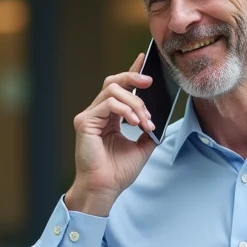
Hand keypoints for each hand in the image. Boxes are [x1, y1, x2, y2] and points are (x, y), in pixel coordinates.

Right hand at [65, 54, 157, 216]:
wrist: (106, 188)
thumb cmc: (119, 171)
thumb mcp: (143, 147)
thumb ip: (149, 130)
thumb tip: (162, 117)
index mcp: (110, 117)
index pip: (121, 88)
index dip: (132, 71)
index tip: (145, 59)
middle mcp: (98, 113)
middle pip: (114, 82)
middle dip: (133, 78)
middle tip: (150, 82)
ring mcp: (89, 116)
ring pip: (113, 91)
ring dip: (135, 103)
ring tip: (145, 121)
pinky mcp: (84, 122)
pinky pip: (108, 104)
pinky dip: (125, 110)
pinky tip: (135, 122)